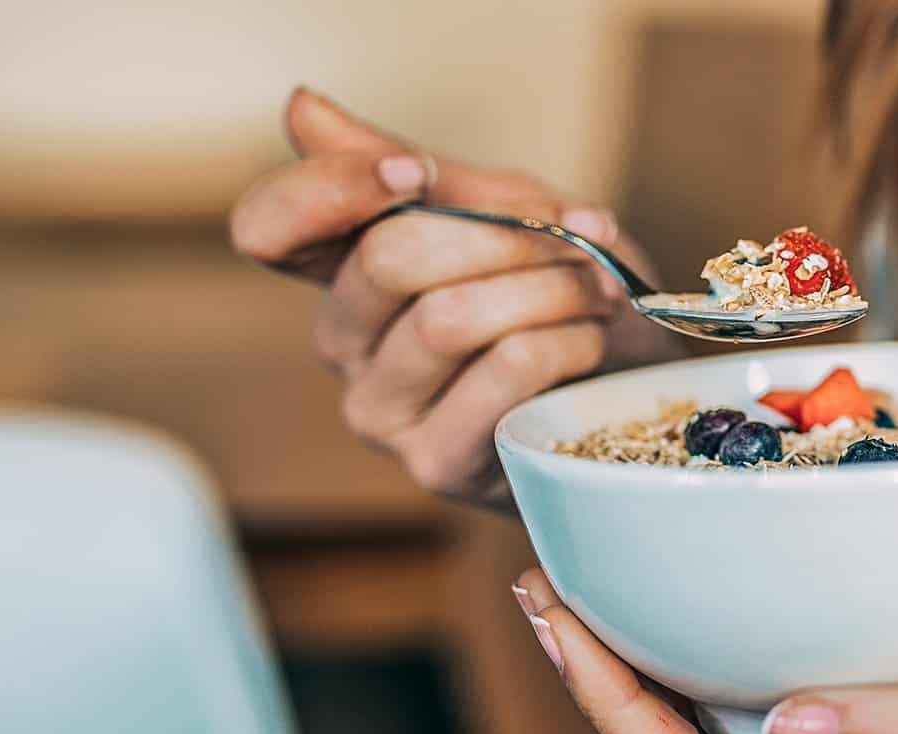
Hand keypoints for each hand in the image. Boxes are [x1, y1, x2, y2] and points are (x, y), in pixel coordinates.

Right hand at [230, 88, 681, 507]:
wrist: (630, 393)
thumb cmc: (563, 299)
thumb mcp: (507, 215)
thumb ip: (424, 174)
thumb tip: (300, 106)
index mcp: (344, 274)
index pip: (266, 226)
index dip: (332, 188)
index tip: (418, 174)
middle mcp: (344, 346)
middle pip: (386, 258)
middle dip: (503, 236)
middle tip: (574, 240)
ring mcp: (381, 413)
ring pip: (448, 317)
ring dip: (548, 288)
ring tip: (596, 290)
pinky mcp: (436, 463)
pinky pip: (503, 369)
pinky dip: (566, 339)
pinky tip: (591, 341)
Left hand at [513, 569, 897, 733]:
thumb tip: (785, 722)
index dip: (612, 710)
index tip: (558, 618)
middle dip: (603, 677)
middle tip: (549, 581)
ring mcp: (873, 733)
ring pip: (722, 712)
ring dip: (646, 651)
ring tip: (594, 572)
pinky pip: (775, 666)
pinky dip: (718, 619)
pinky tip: (705, 562)